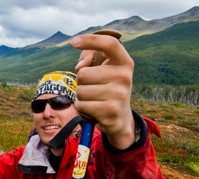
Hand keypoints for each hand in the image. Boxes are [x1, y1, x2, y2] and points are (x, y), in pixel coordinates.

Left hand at [72, 33, 135, 149]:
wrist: (120, 118)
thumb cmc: (106, 88)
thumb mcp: (103, 70)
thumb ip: (89, 58)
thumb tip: (80, 66)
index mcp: (124, 62)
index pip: (110, 44)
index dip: (91, 40)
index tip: (74, 41)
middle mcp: (124, 76)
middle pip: (83, 73)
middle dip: (81, 82)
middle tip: (93, 87)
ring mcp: (119, 94)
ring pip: (80, 91)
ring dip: (81, 96)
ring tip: (94, 99)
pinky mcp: (110, 110)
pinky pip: (81, 105)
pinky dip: (81, 108)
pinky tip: (92, 109)